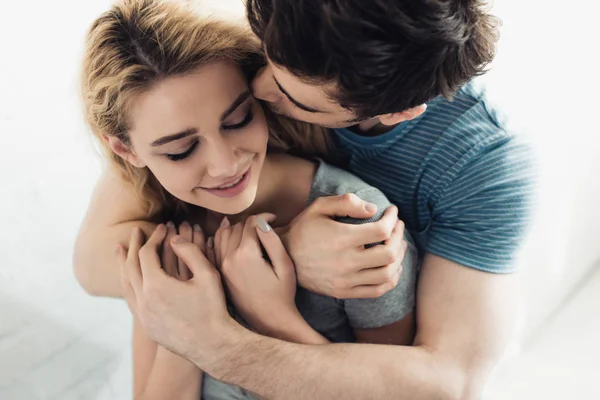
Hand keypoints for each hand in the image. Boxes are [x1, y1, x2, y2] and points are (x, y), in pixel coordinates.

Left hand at [118, 224, 239, 371]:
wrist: (211, 345)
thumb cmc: (213, 308)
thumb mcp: (207, 274)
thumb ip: (190, 251)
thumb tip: (174, 238)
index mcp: (156, 285)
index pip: (146, 253)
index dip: (154, 237)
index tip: (162, 228)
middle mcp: (143, 300)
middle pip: (130, 266)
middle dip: (133, 245)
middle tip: (136, 230)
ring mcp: (142, 314)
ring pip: (125, 283)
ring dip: (123, 264)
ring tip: (121, 250)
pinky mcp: (145, 325)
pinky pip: (130, 298)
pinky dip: (127, 282)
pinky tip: (129, 277)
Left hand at [213, 215, 300, 336]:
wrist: (270, 320)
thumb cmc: (282, 293)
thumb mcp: (284, 266)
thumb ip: (272, 241)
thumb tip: (261, 222)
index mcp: (246, 254)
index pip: (251, 223)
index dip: (264, 217)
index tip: (274, 219)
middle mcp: (229, 258)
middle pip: (236, 227)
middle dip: (251, 223)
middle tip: (265, 226)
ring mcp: (222, 267)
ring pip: (222, 235)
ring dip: (235, 229)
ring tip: (250, 232)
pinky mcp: (220, 274)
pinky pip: (215, 248)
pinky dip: (222, 239)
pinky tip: (231, 238)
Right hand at [282, 194, 407, 298]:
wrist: (283, 256)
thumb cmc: (303, 228)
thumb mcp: (319, 207)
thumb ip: (346, 202)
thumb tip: (373, 209)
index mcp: (341, 239)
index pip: (381, 231)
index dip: (392, 219)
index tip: (392, 211)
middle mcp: (345, 262)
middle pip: (389, 254)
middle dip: (399, 237)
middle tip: (398, 227)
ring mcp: (345, 281)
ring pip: (387, 275)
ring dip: (399, 259)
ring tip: (398, 245)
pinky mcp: (343, 292)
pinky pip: (377, 290)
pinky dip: (391, 279)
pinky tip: (393, 267)